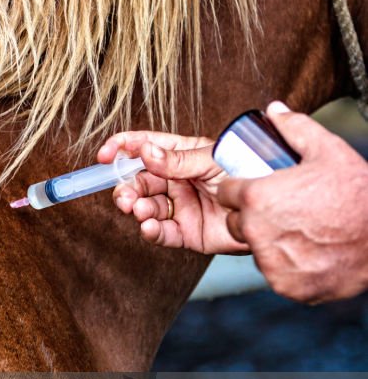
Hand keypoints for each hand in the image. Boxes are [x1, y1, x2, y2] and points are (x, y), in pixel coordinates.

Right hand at [97, 130, 249, 254]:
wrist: (272, 208)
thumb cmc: (249, 173)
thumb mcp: (212, 159)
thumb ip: (177, 160)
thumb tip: (145, 151)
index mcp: (181, 155)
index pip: (144, 146)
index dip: (122, 148)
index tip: (105, 155)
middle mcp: (177, 180)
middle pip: (140, 181)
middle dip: (127, 187)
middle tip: (126, 197)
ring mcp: (181, 206)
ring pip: (147, 207)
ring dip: (137, 208)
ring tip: (140, 211)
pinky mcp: (187, 232)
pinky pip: (162, 232)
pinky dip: (151, 231)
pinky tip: (148, 227)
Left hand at [217, 102, 367, 302]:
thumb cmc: (357, 193)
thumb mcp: (327, 150)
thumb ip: (294, 128)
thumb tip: (273, 110)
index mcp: (257, 198)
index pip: (228, 193)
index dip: (241, 189)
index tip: (259, 189)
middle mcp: (256, 232)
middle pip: (236, 223)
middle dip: (251, 216)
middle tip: (282, 211)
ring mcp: (270, 262)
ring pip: (256, 249)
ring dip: (269, 242)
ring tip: (300, 231)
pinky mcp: (285, 285)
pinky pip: (276, 273)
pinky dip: (288, 266)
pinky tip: (309, 253)